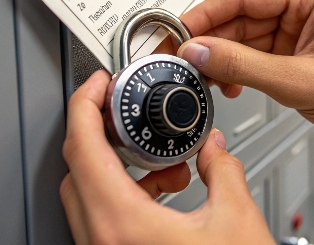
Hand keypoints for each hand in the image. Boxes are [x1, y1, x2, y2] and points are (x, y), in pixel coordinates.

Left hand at [60, 70, 273, 244]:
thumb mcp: (236, 221)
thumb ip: (224, 171)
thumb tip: (215, 148)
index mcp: (123, 223)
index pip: (83, 145)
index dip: (86, 104)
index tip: (99, 85)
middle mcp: (101, 241)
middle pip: (77, 166)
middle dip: (102, 132)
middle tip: (126, 115)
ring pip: (86, 194)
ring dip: (118, 168)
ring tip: (163, 167)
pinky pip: (102, 218)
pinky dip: (125, 195)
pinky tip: (163, 196)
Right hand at [176, 0, 313, 164]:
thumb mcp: (301, 81)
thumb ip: (243, 66)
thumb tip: (198, 52)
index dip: (203, 16)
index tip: (176, 34)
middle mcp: (302, 6)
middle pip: (237, 17)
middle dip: (208, 41)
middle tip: (180, 61)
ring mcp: (298, 29)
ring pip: (243, 38)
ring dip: (221, 59)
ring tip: (202, 79)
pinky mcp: (296, 52)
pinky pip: (255, 55)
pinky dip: (238, 70)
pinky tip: (229, 84)